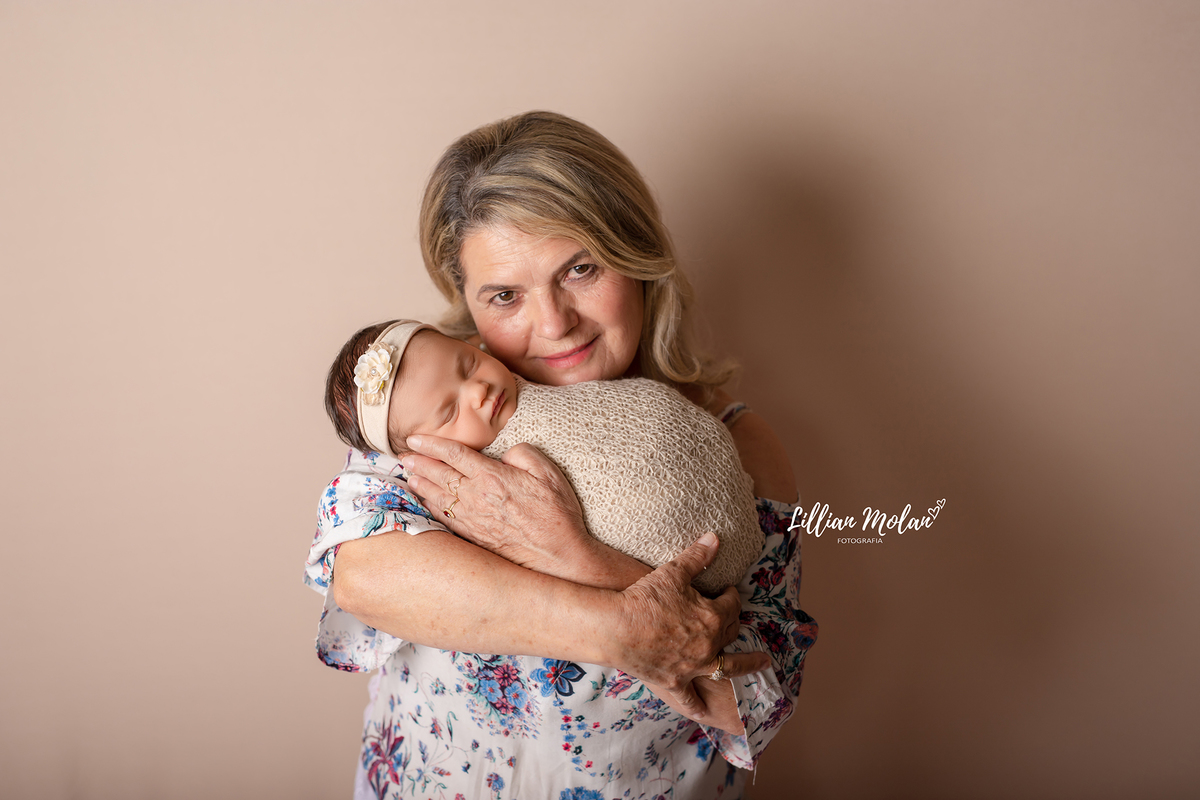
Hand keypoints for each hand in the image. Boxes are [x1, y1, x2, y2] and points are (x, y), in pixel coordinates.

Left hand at [400, 434, 591, 575]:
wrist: (557, 555)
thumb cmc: (556, 514)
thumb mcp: (548, 472)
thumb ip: (523, 454)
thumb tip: (504, 453)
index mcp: (493, 477)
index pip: (454, 454)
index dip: (431, 444)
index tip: (415, 437)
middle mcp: (477, 497)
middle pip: (439, 474)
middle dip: (419, 462)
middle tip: (403, 454)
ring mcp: (473, 519)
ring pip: (437, 496)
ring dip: (420, 483)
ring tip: (408, 474)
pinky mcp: (474, 536)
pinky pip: (444, 517)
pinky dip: (430, 507)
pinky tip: (424, 501)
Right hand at [608, 532, 769, 719]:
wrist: (616, 628)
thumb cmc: (644, 598)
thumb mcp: (674, 572)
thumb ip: (698, 557)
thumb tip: (716, 538)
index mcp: (713, 618)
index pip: (732, 604)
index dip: (731, 594)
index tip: (727, 589)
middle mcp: (709, 646)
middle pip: (730, 632)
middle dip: (734, 621)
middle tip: (733, 615)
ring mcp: (693, 667)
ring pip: (726, 668)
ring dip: (746, 666)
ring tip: (761, 665)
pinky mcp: (674, 683)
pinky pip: (692, 700)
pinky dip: (702, 707)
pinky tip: (709, 714)